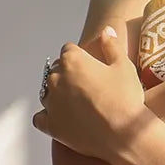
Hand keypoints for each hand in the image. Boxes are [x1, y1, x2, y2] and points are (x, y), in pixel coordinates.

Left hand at [32, 26, 144, 160]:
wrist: (123, 134)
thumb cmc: (125, 98)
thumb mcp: (124, 66)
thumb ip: (112, 46)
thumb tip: (106, 30)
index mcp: (73, 60)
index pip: (69, 50)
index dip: (81, 57)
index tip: (91, 66)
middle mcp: (56, 79)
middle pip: (56, 70)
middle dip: (68, 74)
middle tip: (88, 85)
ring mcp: (51, 103)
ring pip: (47, 92)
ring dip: (58, 94)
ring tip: (77, 103)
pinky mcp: (50, 125)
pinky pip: (40, 118)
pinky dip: (48, 116)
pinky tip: (61, 118)